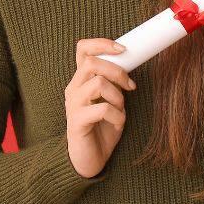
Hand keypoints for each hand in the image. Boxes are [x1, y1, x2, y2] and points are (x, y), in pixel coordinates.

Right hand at [65, 38, 135, 178]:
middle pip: (91, 63)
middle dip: (117, 71)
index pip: (83, 49)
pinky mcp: (76, 122)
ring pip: (97, 83)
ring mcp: (73, 105)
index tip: (123, 50)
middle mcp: (73, 89)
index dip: (101, 43)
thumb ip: (114, 83)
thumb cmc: (103, 128)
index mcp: (81, 80)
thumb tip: (130, 64)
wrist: (90, 160)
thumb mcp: (112, 100)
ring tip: (120, 108)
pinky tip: (118, 123)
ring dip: (117, 95)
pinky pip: (102, 109)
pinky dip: (118, 116)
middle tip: (130, 86)